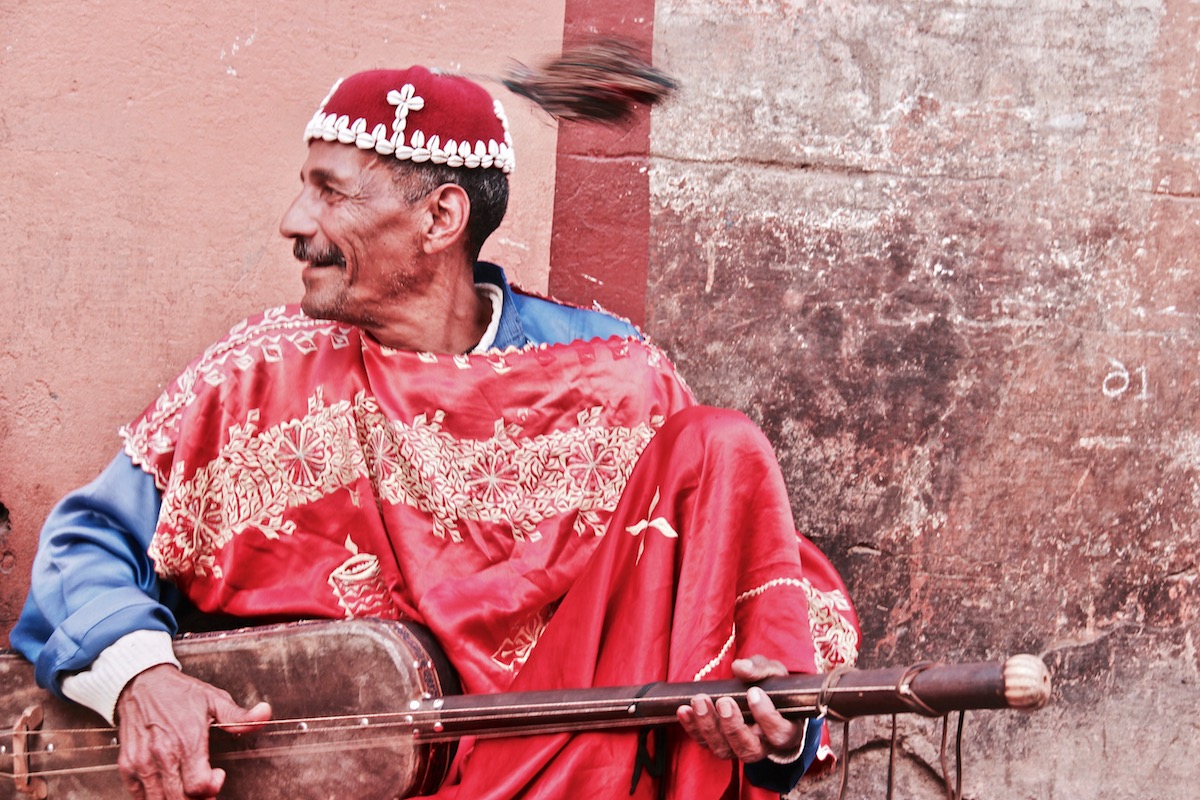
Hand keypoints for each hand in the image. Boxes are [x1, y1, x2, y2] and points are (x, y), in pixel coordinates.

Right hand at [115, 664, 271, 799]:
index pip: (198, 785)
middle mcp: (162, 754)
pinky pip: (139, 796)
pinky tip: (169, 786)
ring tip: (188, 788)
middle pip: (180, 799)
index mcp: (187, 740)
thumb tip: (265, 714)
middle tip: (205, 788)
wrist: (141, 682)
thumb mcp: (215, 699)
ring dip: (177, 799)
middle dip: (197, 799)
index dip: (212, 788)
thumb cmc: (179, 693)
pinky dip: (155, 797)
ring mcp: (142, 762)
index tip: (218, 777)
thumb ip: (241, 716)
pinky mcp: (128, 766)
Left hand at [676, 655, 804, 763]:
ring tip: (699, 701)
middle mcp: (762, 745)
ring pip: (723, 750)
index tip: (753, 692)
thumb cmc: (772, 688)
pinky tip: (683, 709)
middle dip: (733, 727)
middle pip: (748, 749)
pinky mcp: (718, 743)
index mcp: (783, 731)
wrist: (762, 700)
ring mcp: (738, 748)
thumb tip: (740, 667)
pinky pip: (703, 742)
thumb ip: (760, 670)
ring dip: (708, 726)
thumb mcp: (773, 674)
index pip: (779, 733)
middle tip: (724, 701)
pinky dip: (692, 727)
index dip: (767, 716)